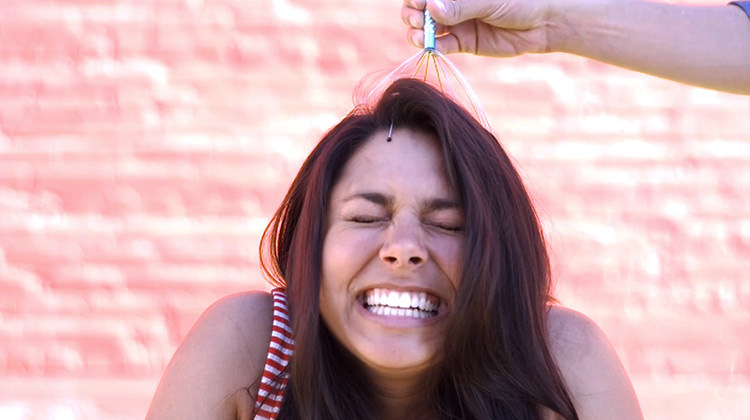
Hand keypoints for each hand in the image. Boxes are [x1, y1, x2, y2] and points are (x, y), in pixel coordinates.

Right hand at [401, 0, 552, 55]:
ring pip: (429, 28)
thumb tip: (430, 8)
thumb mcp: (488, 0)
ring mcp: (457, 22)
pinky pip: (443, 45)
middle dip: (413, 15)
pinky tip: (432, 46)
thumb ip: (460, 5)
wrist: (543, 22)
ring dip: (419, 32)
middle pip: (421, 9)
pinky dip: (434, 46)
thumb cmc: (520, 0)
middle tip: (417, 21)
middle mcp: (454, 4)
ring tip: (421, 36)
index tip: (418, 4)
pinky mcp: (464, 42)